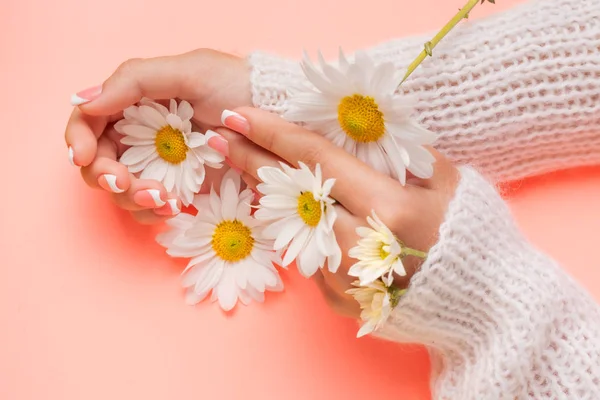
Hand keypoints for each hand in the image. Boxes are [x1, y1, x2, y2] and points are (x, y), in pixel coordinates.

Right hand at [64, 49, 251, 223]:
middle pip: (99, 163)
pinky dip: (154, 211)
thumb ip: (134, 81)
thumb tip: (85, 102)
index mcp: (134, 103)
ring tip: (164, 198)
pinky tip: (173, 206)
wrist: (276, 116)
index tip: (85, 157)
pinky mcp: (179, 188)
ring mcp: (159, 165)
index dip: (78, 141)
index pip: (88, 122)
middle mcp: (140, 135)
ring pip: (121, 190)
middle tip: (126, 183)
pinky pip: (150, 207)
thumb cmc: (235, 86)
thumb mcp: (189, 71)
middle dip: (107, 178)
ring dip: (133, 199)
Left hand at [208, 108, 459, 318]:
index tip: (236, 116)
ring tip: (256, 172)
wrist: (484, 305)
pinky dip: (306, 234)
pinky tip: (309, 219)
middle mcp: (360, 245)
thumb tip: (358, 130)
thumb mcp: (450, 182)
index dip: (272, 135)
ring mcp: (346, 278)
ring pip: (294, 226)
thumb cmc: (473, 235)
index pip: (316, 160)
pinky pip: (312, 257)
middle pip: (291, 194)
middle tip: (219, 142)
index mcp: (389, 208)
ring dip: (273, 199)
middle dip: (250, 164)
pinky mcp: (341, 300)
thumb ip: (401, 154)